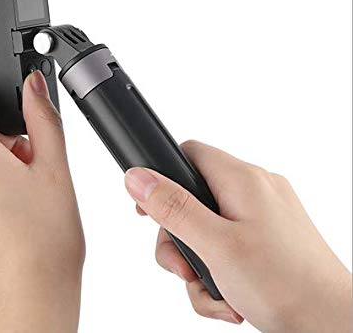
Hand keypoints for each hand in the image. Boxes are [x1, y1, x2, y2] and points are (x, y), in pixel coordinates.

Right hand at [125, 141, 351, 332]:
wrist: (334, 324)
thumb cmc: (285, 285)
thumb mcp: (216, 245)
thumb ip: (173, 208)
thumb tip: (137, 177)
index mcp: (242, 180)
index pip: (189, 154)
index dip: (161, 177)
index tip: (147, 210)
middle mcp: (254, 190)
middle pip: (192, 198)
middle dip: (180, 240)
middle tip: (185, 269)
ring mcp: (263, 214)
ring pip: (207, 227)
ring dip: (200, 264)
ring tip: (214, 292)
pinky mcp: (268, 236)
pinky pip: (228, 243)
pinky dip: (220, 271)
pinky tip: (230, 299)